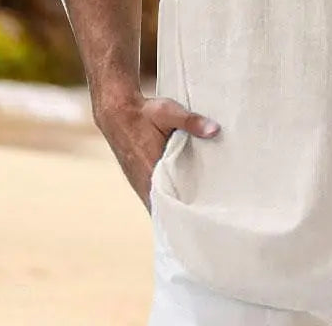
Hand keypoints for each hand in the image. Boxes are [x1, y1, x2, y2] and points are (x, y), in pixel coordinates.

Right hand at [94, 93, 220, 211]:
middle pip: (165, 207)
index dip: (182, 214)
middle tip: (206, 215)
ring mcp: (139, 181)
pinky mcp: (139, 176)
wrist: (117, 111)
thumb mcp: (169, 111)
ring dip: (174, 204)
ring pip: (159, 201)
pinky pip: (155, 193)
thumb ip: (192, 121)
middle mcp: (143, 181)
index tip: (199, 219)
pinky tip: (183, 193)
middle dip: (183, 211)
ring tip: (198, 208)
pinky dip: (167, 195)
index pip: (168, 204)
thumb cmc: (144, 112)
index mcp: (151, 170)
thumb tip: (214, 130)